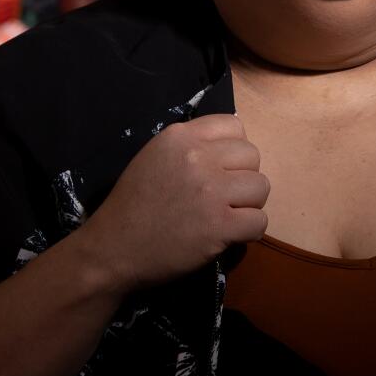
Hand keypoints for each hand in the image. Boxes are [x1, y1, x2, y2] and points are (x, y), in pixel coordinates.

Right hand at [73, 113, 268, 294]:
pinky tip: (229, 235)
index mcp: (180, 136)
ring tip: (227, 215)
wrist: (113, 249)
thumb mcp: (154, 157)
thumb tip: (230, 144)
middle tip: (224, 197)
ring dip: (249, 204)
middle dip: (243, 177)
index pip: (234, 126)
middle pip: (252, 156)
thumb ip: (189, 146)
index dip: (233, 150)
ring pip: (261, 187)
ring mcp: (210, 191)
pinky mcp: (219, 225)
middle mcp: (198, 157)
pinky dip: (249, 231)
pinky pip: (259, 221)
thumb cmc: (132, 206)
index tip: (221, 169)